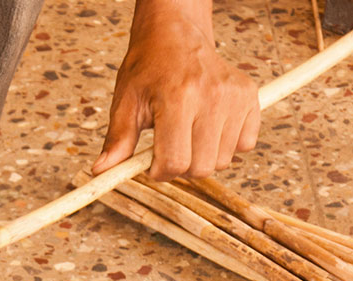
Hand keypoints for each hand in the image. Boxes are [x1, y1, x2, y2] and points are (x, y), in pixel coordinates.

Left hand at [92, 0, 258, 180]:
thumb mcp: (126, 102)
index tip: (152, 163)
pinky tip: (209, 127)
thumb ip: (118, 140)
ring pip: (223, 161)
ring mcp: (235, 97)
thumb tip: (101, 171)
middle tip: (169, 147)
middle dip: (181, 167)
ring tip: (187, 133)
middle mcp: (212, 96)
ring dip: (203, 156)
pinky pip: (245, 145)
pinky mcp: (251, 97)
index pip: (175, 162)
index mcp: (179, 98)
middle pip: (202, 168)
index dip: (159, 171)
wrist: (175, 36)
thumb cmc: (148, 69)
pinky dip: (227, 145)